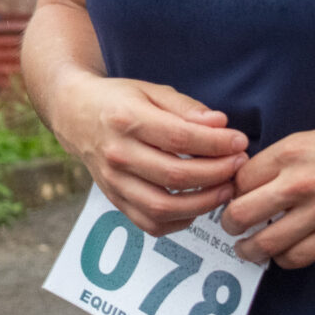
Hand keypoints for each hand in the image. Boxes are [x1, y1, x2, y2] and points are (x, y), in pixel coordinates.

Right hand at [49, 73, 247, 235]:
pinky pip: (150, 223)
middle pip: (175, 174)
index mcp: (127, 119)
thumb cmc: (118, 100)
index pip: (180, 138)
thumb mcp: (151, 91)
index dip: (216, 143)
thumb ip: (186, 108)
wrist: (75, 114)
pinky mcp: (114, 200)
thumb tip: (221, 125)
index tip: (239, 142)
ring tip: (225, 189)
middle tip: (238, 165)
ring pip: (163, 207)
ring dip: (202, 203)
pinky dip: (179, 221)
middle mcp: (117, 154)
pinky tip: (198, 206)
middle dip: (216, 173)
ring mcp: (114, 182)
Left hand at [220, 114, 314, 268]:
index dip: (232, 190)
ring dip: (250, 249)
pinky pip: (296, 257)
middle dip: (230, 223)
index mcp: (291, 151)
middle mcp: (299, 182)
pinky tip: (284, 252)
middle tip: (232, 226)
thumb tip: (258, 179)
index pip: (240, 178)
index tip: (234, 196)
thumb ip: (286, 159)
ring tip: (248, 248)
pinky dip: (283, 259)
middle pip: (241, 213)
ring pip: (264, 243)